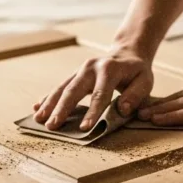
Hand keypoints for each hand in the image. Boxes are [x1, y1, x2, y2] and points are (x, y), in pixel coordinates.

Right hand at [34, 47, 153, 130]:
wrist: (127, 53)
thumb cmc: (137, 72)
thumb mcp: (145, 81)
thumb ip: (135, 95)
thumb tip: (122, 109)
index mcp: (109, 69)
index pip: (100, 94)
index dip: (92, 112)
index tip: (84, 128)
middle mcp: (90, 68)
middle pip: (73, 90)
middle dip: (62, 109)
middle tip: (52, 126)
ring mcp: (80, 70)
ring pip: (62, 88)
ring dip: (49, 104)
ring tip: (38, 119)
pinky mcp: (74, 74)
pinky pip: (60, 87)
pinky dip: (48, 98)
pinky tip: (37, 108)